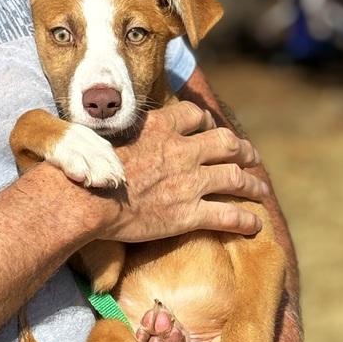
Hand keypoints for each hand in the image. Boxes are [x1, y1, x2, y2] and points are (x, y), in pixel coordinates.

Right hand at [94, 102, 268, 243]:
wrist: (84, 199)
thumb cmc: (81, 169)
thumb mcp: (103, 135)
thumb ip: (118, 135)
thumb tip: (106, 137)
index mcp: (160, 127)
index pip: (194, 115)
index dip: (207, 122)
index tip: (211, 129)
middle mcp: (182, 151)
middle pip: (225, 142)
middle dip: (242, 150)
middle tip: (251, 157)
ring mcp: (189, 182)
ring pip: (234, 177)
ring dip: (251, 184)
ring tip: (260, 190)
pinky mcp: (189, 213)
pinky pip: (227, 215)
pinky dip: (245, 220)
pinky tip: (255, 225)